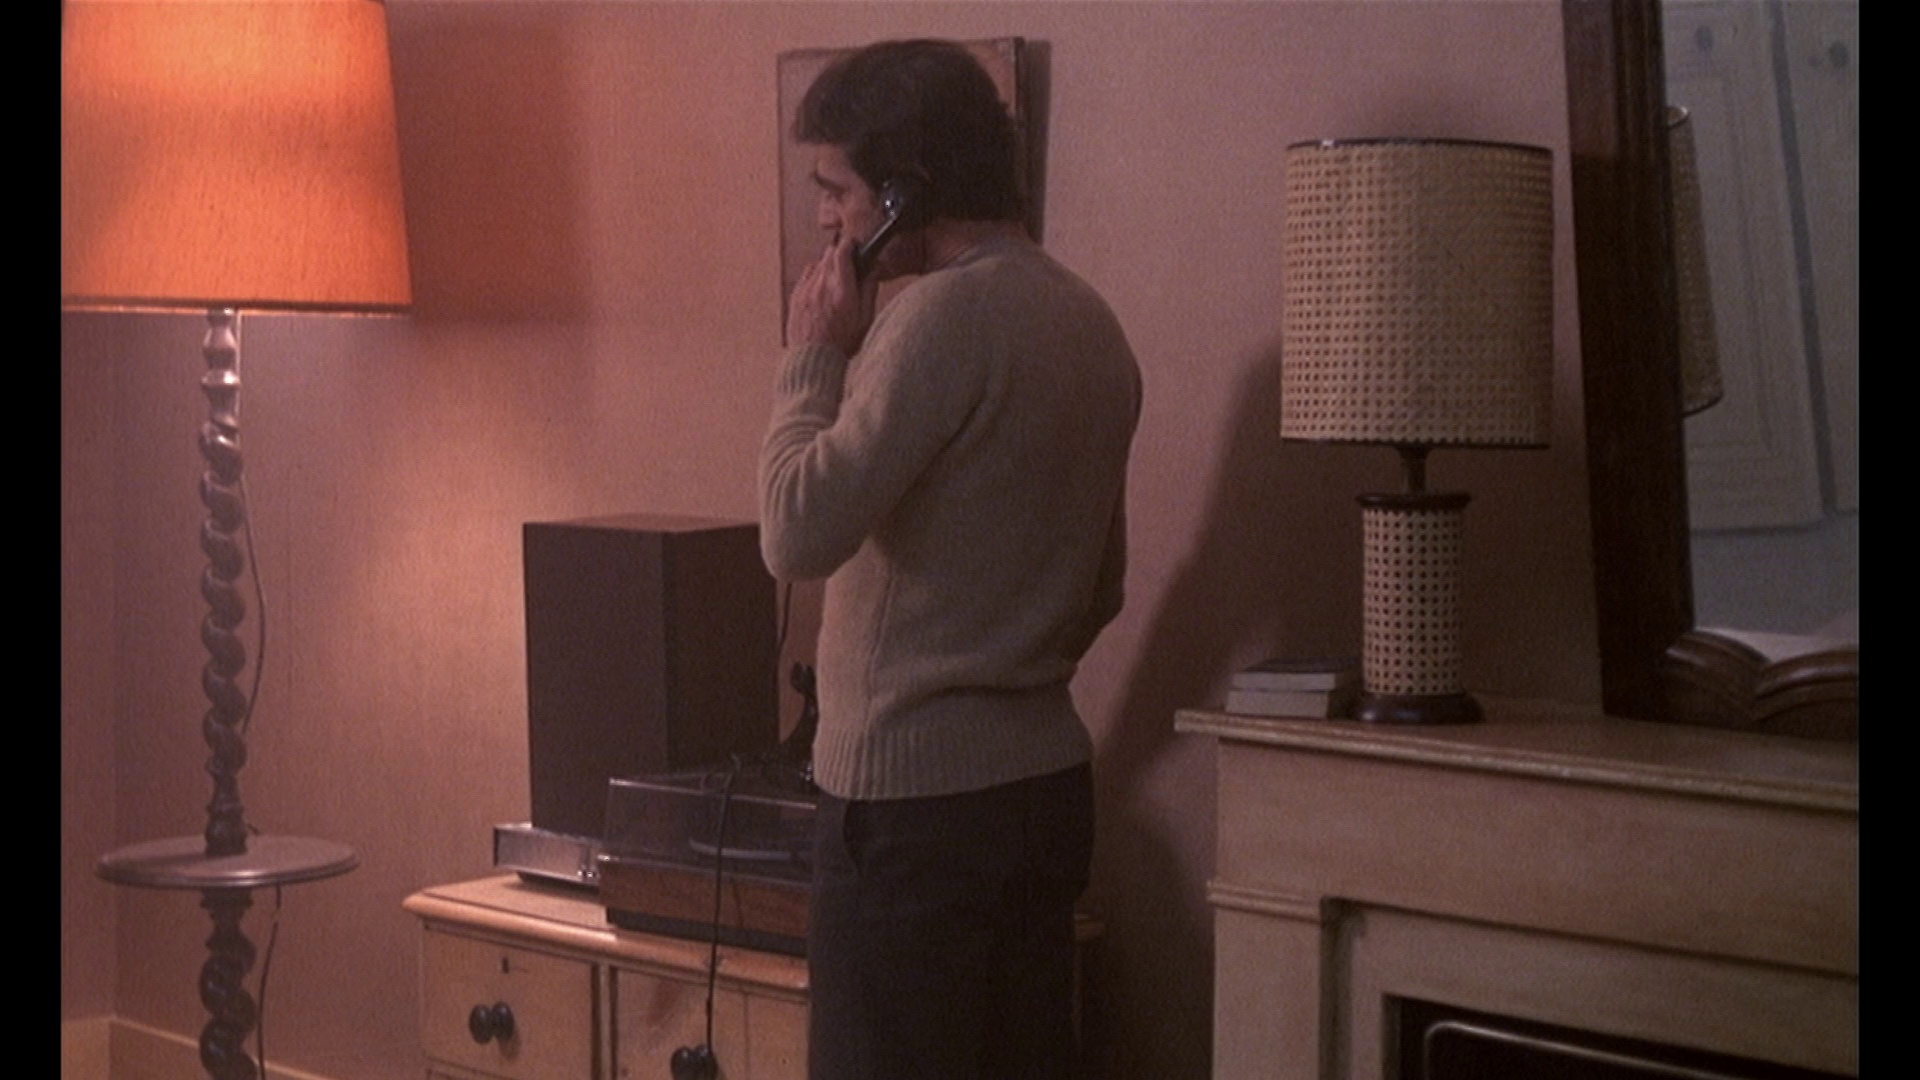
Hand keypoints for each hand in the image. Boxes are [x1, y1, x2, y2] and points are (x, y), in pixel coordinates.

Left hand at [785, 232, 875, 354]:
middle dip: (839, 254)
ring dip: (827, 265)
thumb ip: (869, 291)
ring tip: (834, 281)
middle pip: (829, 253)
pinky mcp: (796, 296)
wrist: (813, 359)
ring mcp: (806, 289)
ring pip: (817, 263)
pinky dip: (814, 276)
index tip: (854, 244)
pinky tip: (821, 288)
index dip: (849, 244)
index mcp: (842, 290)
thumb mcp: (865, 320)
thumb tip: (873, 270)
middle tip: (848, 264)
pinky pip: (805, 275)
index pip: (843, 253)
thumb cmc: (841, 344)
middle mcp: (822, 285)